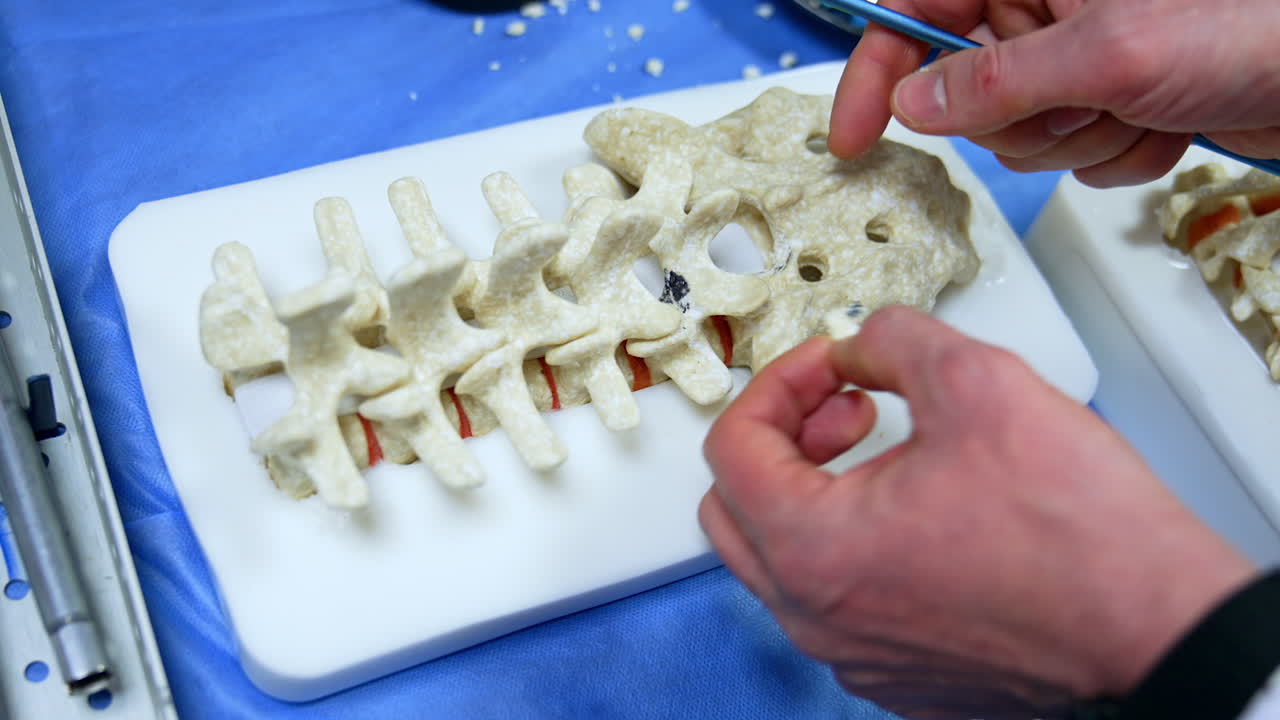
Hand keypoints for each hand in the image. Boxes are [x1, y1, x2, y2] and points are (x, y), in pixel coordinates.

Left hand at [700, 306, 1254, 717]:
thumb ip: (892, 338)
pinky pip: (838, 602)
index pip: (731, 449)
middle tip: (845, 406)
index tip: (828, 366)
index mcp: (811, 551)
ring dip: (818, 489)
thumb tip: (860, 340)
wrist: (1159, 630)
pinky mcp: (899, 673)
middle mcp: (816, 618)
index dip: (778, 384)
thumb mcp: (978, 382)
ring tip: (890, 450)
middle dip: (784, 438)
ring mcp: (855, 655)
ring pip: (785, 559)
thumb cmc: (1080, 536)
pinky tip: (920, 511)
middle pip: (737, 509)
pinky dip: (853, 544)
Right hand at [828, 0, 1279, 186]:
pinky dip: (1118, 155)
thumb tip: (917, 101)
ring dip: (1079, 140)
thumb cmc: (1254, 22)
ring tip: (1141, 106)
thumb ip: (997, 81)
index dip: (876, 73)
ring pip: (1020, 135)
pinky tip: (1163, 123)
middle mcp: (1051, 7)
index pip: (915, 13)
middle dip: (1023, 119)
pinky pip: (1074, 155)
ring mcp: (1082, 56)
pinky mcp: (1113, 98)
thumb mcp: (1108, 53)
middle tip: (1082, 102)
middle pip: (967, 91)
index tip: (854, 133)